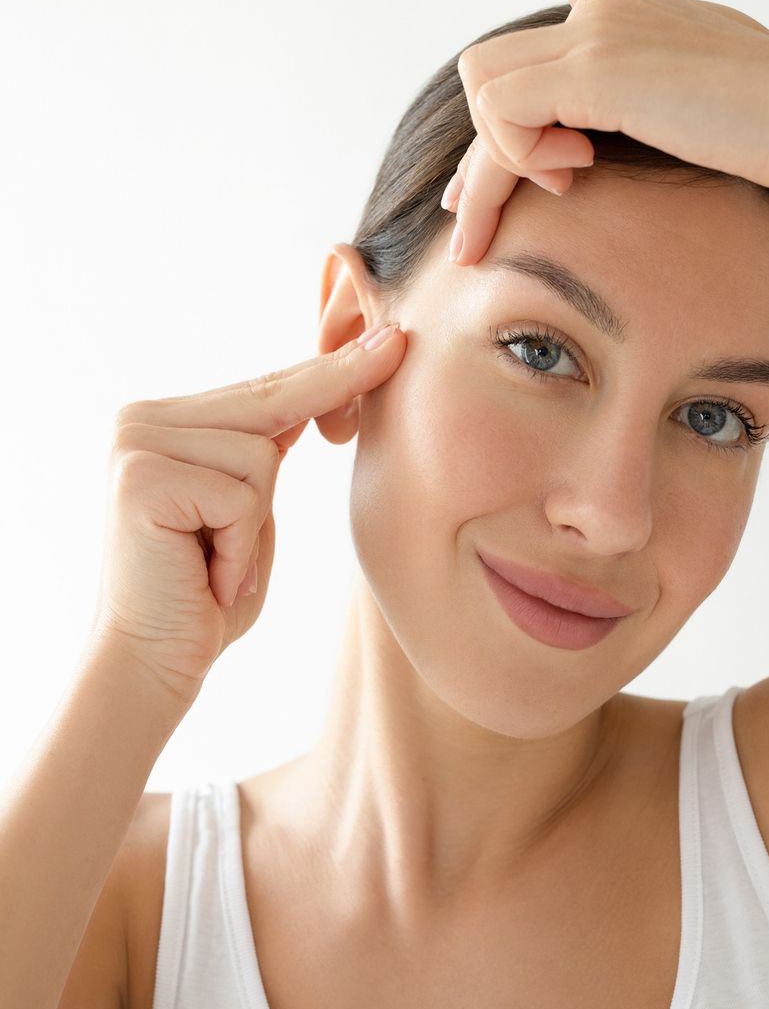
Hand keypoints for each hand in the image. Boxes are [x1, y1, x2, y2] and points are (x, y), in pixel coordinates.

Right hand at [90, 320, 405, 699]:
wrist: (151, 666)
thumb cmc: (208, 597)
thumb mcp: (248, 509)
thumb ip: (265, 452)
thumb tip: (318, 393)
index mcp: (167, 420)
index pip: (266, 388)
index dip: (334, 371)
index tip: (393, 342)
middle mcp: (141, 419)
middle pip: (268, 408)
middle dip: (298, 446)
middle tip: (294, 479)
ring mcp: (135, 443)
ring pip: (261, 457)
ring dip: (253, 527)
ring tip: (216, 565)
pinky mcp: (140, 478)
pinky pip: (241, 496)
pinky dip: (238, 548)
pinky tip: (207, 576)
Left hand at [443, 0, 768, 265]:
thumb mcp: (704, 77)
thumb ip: (643, 49)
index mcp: (621, 11)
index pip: (527, 63)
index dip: (504, 131)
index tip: (505, 192)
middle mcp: (600, 11)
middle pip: (489, 72)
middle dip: (477, 156)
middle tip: (473, 224)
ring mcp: (595, 35)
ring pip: (481, 89)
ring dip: (496, 160)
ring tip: (559, 189)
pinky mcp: (596, 71)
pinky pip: (501, 111)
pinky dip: (518, 154)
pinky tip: (575, 176)